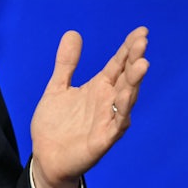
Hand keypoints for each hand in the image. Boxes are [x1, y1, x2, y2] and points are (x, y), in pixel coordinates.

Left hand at [29, 26, 149, 187]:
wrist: (45, 156)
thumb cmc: (55, 124)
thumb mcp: (57, 87)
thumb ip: (66, 63)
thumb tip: (73, 33)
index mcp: (98, 88)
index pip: (118, 64)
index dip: (128, 48)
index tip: (141, 31)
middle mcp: (107, 101)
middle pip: (125, 77)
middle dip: (134, 60)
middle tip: (142, 41)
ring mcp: (107, 119)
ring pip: (126, 98)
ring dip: (134, 82)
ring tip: (142, 63)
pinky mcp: (103, 139)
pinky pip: (116, 123)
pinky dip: (123, 110)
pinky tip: (127, 96)